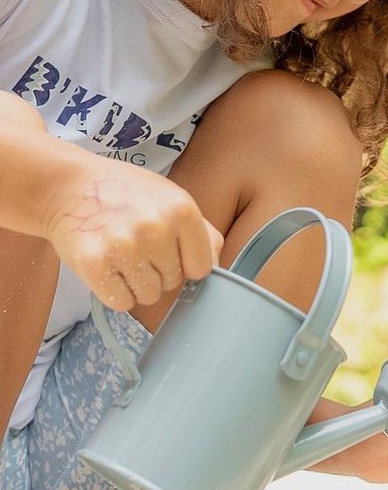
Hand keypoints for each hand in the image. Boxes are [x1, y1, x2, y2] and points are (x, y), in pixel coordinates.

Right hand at [43, 154, 221, 309]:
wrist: (70, 186)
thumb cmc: (127, 195)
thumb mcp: (173, 199)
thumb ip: (203, 234)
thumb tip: (214, 268)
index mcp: (182, 210)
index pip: (202, 268)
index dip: (185, 263)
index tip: (169, 250)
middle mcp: (156, 228)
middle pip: (174, 283)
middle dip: (157, 270)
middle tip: (136, 244)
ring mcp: (125, 247)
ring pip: (149, 296)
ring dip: (136, 283)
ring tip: (121, 254)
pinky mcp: (94, 265)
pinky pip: (121, 303)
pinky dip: (114, 292)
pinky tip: (106, 266)